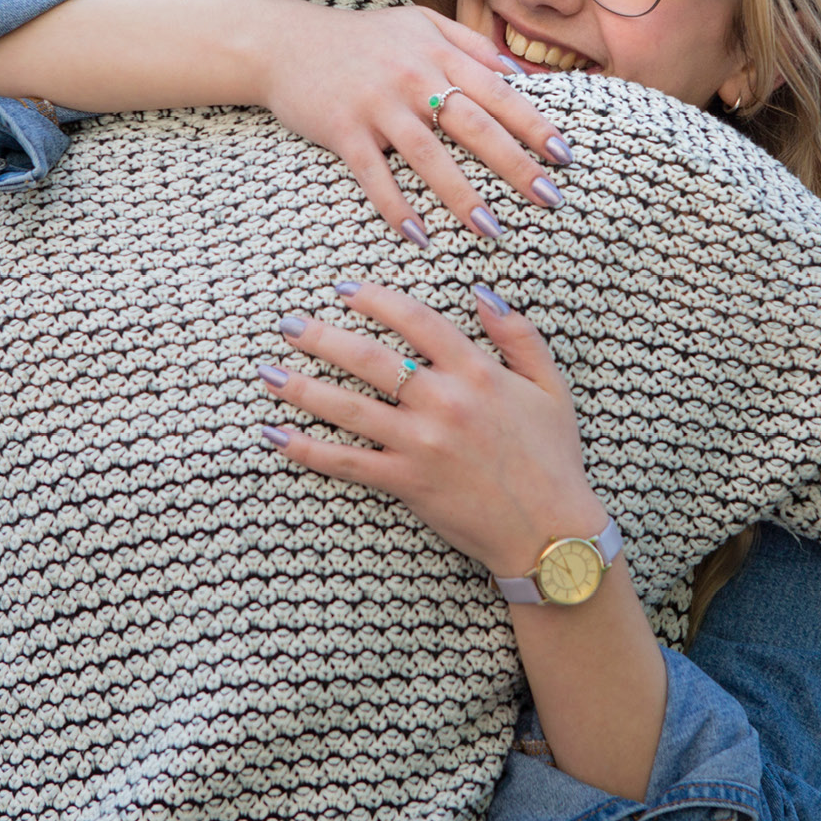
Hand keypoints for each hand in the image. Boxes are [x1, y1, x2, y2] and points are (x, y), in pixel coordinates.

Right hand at [251, 1, 574, 242]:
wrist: (286, 42)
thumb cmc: (362, 38)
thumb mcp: (419, 23)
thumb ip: (469, 43)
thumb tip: (521, 75)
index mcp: (438, 52)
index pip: (498, 92)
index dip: (534, 125)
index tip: (565, 157)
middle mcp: (413, 77)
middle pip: (474, 126)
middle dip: (515, 165)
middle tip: (549, 199)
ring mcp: (377, 104)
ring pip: (428, 156)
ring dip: (462, 196)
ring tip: (492, 230)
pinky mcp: (342, 129)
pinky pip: (375, 174)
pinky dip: (396, 206)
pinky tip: (419, 236)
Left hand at [255, 281, 604, 577]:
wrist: (550, 532)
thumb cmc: (553, 459)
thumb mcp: (551, 388)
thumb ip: (519, 336)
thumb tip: (481, 293)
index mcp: (478, 372)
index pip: (417, 320)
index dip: (376, 299)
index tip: (344, 288)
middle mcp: (445, 403)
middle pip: (369, 358)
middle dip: (321, 336)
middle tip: (288, 324)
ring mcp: (422, 444)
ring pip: (348, 407)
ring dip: (301, 388)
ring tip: (267, 373)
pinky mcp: (408, 483)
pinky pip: (347, 462)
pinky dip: (308, 449)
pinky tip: (276, 435)